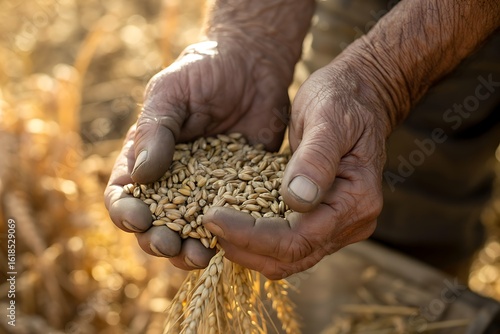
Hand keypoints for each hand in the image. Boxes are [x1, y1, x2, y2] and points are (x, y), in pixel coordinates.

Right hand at [104, 40, 289, 269]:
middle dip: (156, 240)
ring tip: (200, 256)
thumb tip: (141, 176)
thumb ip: (155, 132)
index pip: (124, 193)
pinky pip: (230, 220)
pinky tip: (232, 244)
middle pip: (154, 223)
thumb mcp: (170, 94)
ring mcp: (206, 189)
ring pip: (190, 232)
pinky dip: (227, 237)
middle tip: (169, 244)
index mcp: (146, 157)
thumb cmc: (202, 73)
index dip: (124, 212)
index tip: (137, 219)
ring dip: (189, 250)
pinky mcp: (238, 191)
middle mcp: (172, 180)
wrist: (250, 66)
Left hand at [203, 55, 391, 278]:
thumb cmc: (342, 99)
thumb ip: (315, 158)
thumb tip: (297, 199)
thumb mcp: (327, 118)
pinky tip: (233, 222)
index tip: (212, 217)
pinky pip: (288, 243)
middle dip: (245, 248)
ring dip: (249, 249)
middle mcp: (351, 223)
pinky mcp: (323, 221)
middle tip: (205, 224)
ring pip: (288, 258)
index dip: (252, 236)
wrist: (358, 96)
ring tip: (214, 226)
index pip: (298, 238)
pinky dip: (258, 240)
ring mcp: (338, 226)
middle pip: (291, 257)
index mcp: (356, 200)